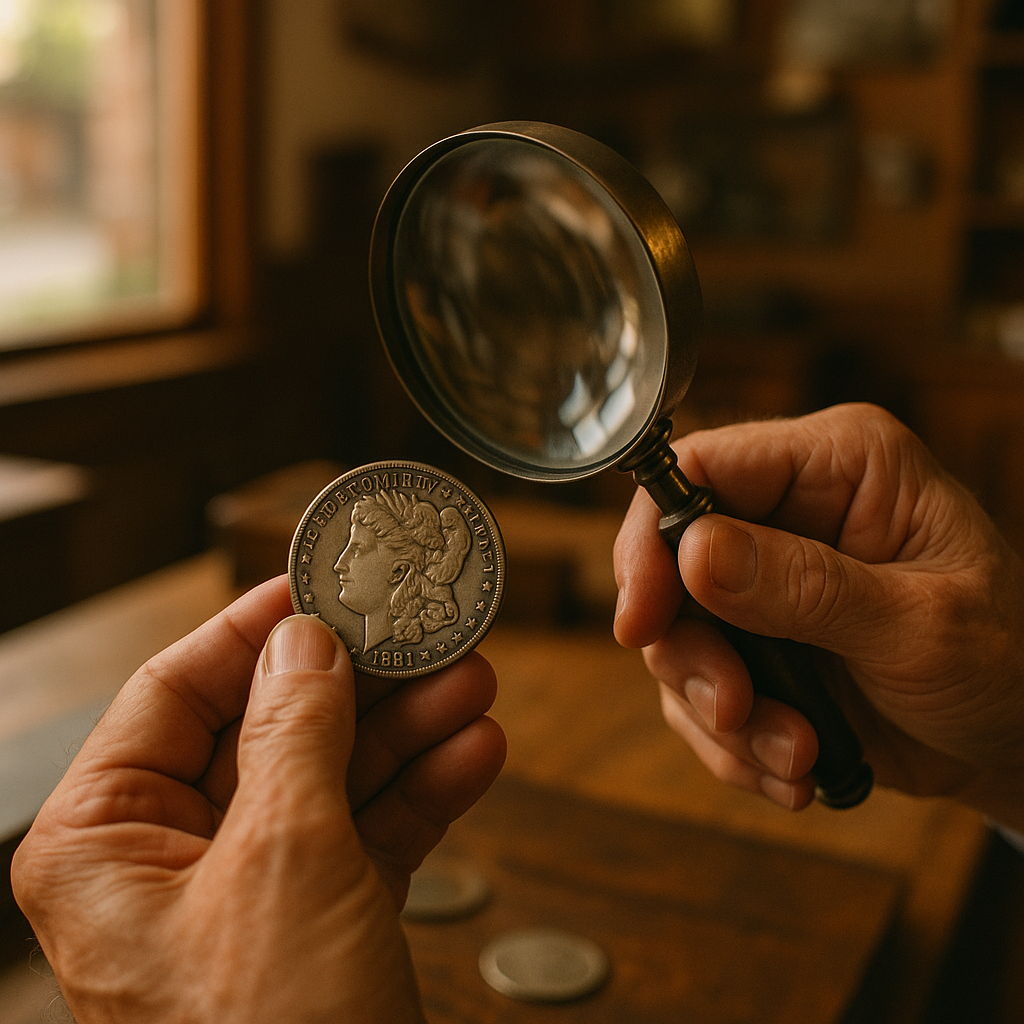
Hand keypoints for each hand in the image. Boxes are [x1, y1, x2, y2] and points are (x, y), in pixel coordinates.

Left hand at [12, 576, 505, 1023]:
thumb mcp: (285, 859)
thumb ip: (295, 734)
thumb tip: (303, 640)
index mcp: (108, 840)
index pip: (177, 691)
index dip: (254, 630)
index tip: (320, 585)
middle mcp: (170, 859)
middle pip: (270, 728)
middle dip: (360, 685)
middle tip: (422, 635)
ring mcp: (249, 891)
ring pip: (330, 777)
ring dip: (406, 731)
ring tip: (470, 683)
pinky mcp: (315, 923)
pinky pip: (367, 833)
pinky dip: (422, 793)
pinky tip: (474, 753)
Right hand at [614, 403, 1023, 827]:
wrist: (1019, 740)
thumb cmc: (1008, 661)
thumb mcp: (921, 625)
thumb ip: (807, 587)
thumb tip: (693, 552)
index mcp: (836, 466)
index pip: (701, 468)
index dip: (652, 539)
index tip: (642, 622)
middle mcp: (788, 512)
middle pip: (669, 561)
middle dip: (692, 653)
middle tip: (735, 710)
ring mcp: (765, 581)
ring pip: (677, 637)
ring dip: (721, 712)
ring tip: (795, 754)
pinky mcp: (756, 643)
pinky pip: (697, 691)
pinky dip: (733, 743)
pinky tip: (793, 768)